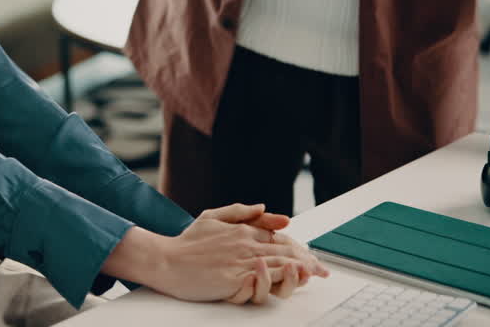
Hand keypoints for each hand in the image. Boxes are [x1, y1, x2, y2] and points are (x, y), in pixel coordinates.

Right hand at [101, 204, 327, 303]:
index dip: (297, 246)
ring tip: (316, 274)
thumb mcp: (212, 215)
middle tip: (323, 268)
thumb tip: (265, 207)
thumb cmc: (187, 242)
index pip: (278, 237)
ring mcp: (240, 262)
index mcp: (242, 229)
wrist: (166, 260)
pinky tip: (292, 281)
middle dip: (307, 260)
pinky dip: (281, 280)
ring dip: (301, 270)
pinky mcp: (234, 280)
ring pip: (279, 265)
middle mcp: (245, 244)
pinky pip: (263, 281)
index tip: (310, 254)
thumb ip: (240, 211)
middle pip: (285, 251)